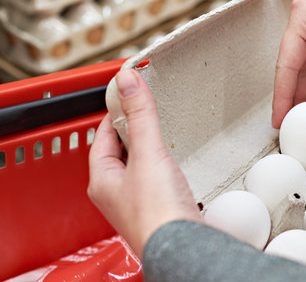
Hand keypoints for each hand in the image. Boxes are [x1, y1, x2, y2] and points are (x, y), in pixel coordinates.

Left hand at [88, 69, 202, 256]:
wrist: (183, 246)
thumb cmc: (158, 213)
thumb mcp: (147, 154)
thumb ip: (140, 116)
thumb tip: (127, 81)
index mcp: (103, 180)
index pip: (101, 137)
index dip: (113, 114)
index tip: (125, 96)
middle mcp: (115, 192)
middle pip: (118, 150)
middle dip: (131, 129)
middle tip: (144, 110)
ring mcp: (136, 202)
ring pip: (136, 165)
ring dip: (146, 147)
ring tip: (159, 132)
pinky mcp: (157, 207)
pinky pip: (152, 177)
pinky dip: (160, 164)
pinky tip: (172, 163)